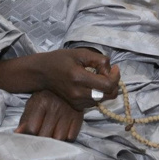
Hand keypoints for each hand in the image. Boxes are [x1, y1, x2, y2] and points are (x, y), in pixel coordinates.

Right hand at [0, 48, 119, 108]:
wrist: (42, 73)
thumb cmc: (61, 60)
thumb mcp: (80, 53)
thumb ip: (98, 60)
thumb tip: (110, 70)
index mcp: (79, 78)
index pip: (107, 84)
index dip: (116, 76)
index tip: (114, 67)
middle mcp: (78, 93)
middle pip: (109, 95)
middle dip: (114, 83)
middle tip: (109, 72)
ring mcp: (77, 102)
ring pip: (104, 99)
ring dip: (107, 88)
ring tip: (99, 76)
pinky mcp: (77, 106)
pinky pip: (96, 102)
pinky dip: (99, 93)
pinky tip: (92, 84)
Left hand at [17, 90, 84, 139]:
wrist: (65, 87)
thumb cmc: (45, 98)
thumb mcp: (32, 105)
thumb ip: (25, 120)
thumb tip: (17, 134)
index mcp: (41, 101)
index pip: (32, 129)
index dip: (29, 137)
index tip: (28, 140)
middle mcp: (56, 106)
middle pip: (46, 136)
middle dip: (41, 142)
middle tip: (39, 141)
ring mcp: (68, 112)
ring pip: (59, 139)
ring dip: (53, 142)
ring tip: (50, 137)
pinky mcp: (78, 117)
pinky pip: (71, 138)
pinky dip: (65, 139)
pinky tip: (61, 133)